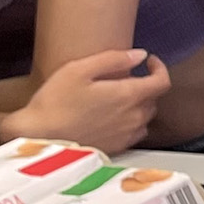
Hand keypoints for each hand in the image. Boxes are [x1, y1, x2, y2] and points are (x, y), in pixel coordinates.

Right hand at [16, 48, 171, 150]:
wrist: (40, 137)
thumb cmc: (55, 102)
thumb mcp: (79, 70)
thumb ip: (114, 59)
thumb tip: (140, 54)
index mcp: (128, 96)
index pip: (162, 82)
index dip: (160, 68)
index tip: (149, 61)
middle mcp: (133, 118)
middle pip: (154, 99)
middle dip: (147, 84)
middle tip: (129, 76)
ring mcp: (127, 135)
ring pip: (146, 117)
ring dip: (140, 104)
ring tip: (120, 96)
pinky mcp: (117, 148)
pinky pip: (135, 133)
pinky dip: (132, 122)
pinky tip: (114, 117)